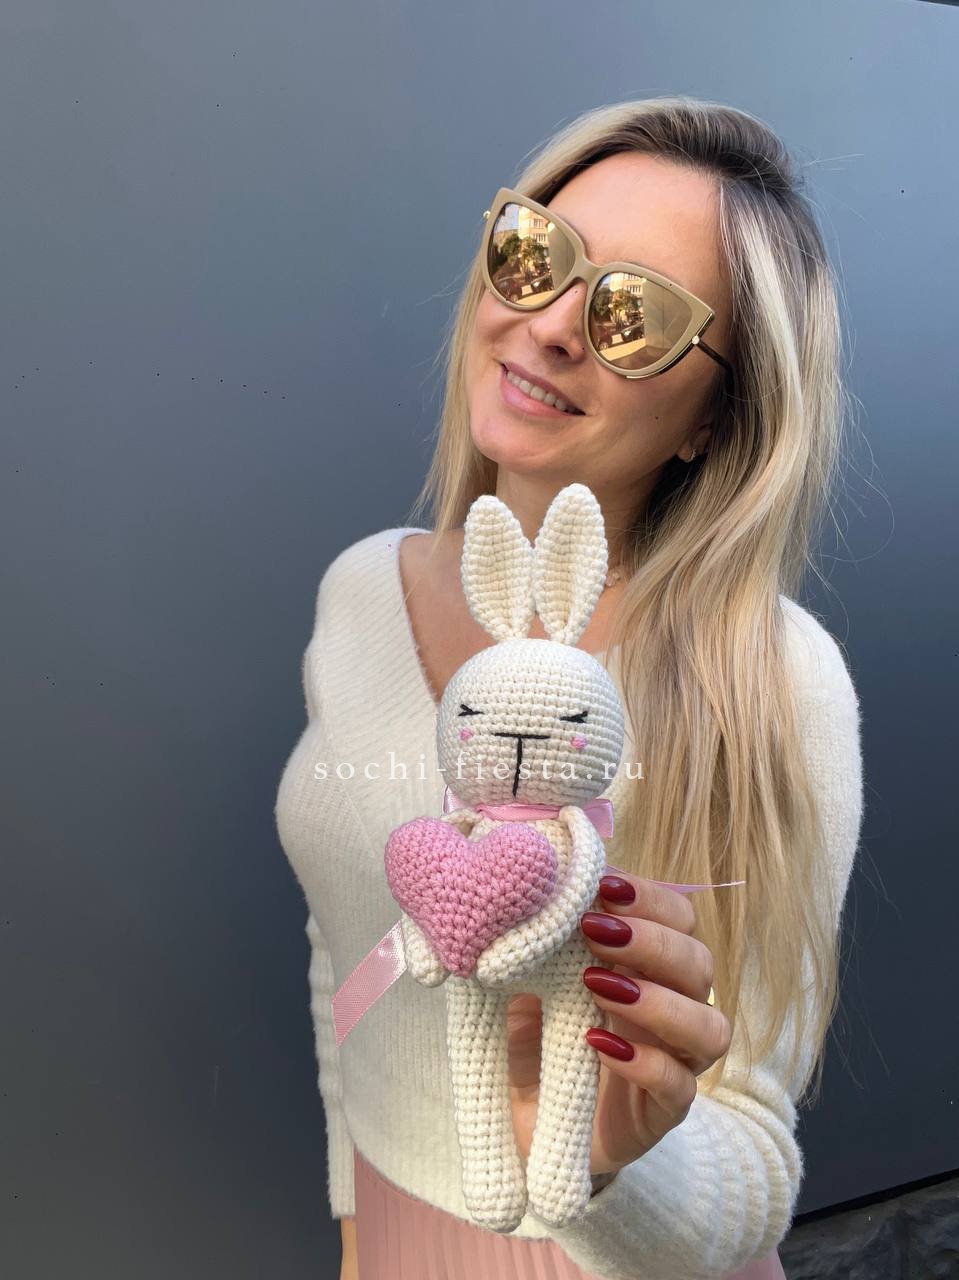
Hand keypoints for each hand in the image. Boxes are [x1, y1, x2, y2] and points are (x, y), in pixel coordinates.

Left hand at [506, 871, 731, 1179]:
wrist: (528, 1126)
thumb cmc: (537, 1044)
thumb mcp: (528, 987)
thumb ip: (540, 947)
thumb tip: (533, 895)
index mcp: (649, 967)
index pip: (680, 919)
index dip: (651, 899)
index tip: (604, 885)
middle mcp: (675, 1008)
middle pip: (700, 964)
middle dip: (652, 941)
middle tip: (596, 932)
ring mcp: (676, 1062)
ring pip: (709, 1026)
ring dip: (659, 1000)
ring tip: (598, 985)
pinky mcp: (664, 1112)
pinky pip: (679, 1086)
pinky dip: (645, 1062)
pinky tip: (599, 1044)